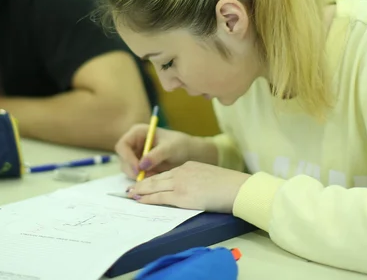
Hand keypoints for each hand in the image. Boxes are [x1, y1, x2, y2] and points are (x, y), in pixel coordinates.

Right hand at [115, 125, 215, 178]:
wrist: (189, 153)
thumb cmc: (180, 145)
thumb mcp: (170, 148)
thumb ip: (156, 155)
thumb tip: (141, 165)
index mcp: (138, 132)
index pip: (122, 146)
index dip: (127, 158)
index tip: (138, 169)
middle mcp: (133, 143)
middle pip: (123, 159)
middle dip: (132, 170)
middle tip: (145, 177)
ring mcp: (135, 154)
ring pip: (127, 169)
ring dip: (138, 175)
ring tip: (154, 174)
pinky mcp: (139, 165)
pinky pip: (135, 174)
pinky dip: (142, 178)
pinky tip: (155, 175)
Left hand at [127, 161, 250, 212]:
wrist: (236, 188)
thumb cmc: (229, 185)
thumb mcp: (210, 176)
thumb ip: (198, 180)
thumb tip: (193, 190)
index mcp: (189, 166)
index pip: (167, 173)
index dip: (154, 178)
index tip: (145, 181)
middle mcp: (182, 172)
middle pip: (157, 178)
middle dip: (142, 183)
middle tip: (130, 188)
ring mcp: (181, 184)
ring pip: (154, 186)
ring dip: (140, 191)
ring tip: (130, 194)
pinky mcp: (181, 196)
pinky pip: (160, 197)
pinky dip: (147, 199)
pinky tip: (139, 200)